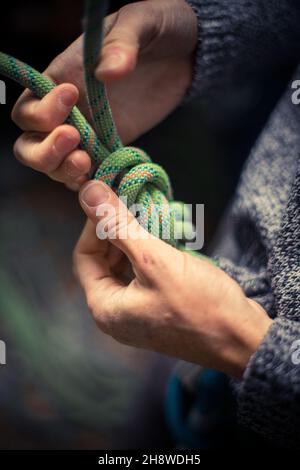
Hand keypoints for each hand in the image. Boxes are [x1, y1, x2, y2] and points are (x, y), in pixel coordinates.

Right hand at [11, 0, 197, 189]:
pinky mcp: (111, 151)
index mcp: (62, 77)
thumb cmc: (158, 30)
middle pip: (30, 143)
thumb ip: (122, 43)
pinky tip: (102, 180)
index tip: (73, 96)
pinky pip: (89, 176)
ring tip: (86, 163)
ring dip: (63, 170)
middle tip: (74, 140)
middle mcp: (68, 112)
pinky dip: (89, 184)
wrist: (186, 56)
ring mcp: (89, 135)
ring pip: (55, 165)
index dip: (42, 110)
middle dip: (44, 150)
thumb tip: (106, 72)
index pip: (29, 105)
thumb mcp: (142, 23)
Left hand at [74, 180, 272, 377]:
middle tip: (136, 204)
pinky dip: (152, 252)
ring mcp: (139, 311)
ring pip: (126, 264)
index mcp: (105, 307)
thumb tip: (88, 191)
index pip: (84, 255)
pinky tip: (166, 235)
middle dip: (118, 230)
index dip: (95, 224)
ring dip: (137, 238)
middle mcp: (117, 312)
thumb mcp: (154, 260)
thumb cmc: (199, 304)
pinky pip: (145, 273)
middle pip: (104, 260)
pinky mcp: (159, 307)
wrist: (242, 339)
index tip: (114, 199)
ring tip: (153, 216)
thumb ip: (118, 225)